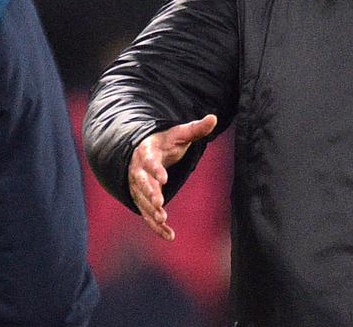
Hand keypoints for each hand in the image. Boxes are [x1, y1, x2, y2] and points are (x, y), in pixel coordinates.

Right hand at [128, 114, 217, 240]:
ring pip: (142, 201)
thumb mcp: (178, 134)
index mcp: (146, 153)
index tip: (163, 179)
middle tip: (160, 204)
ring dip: (151, 211)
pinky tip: (169, 236)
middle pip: (142, 183)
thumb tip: (214, 118)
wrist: (142, 150)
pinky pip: (147, 215)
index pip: (149, 161)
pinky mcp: (142, 200)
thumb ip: (195, 129)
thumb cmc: (164, 142)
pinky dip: (156, 226)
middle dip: (150, 194)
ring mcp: (138, 187)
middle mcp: (138, 171)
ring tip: (163, 219)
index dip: (155, 170)